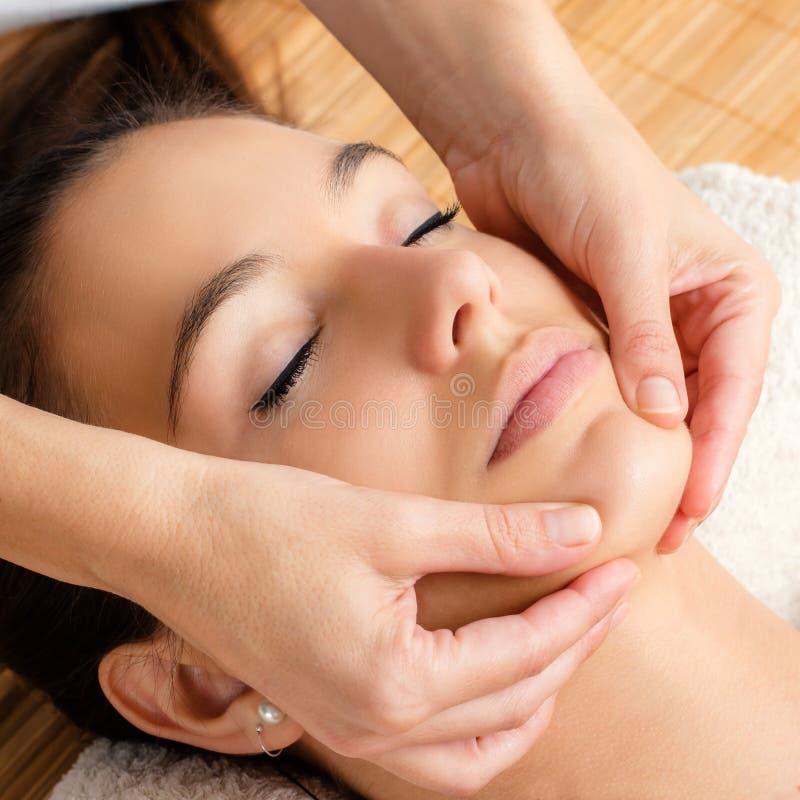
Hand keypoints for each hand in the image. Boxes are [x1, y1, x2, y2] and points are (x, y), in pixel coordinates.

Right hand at [135, 457, 637, 794]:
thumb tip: (580, 529)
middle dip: (571, 645)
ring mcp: (350, 732)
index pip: (525, 654)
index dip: (582, 607)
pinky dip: (481, 724)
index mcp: (394, 683)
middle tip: (607, 591)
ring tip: (567, 639)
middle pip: (511, 701)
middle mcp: (375, 728)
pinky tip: (496, 680)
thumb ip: (494, 535)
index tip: (622, 566)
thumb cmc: (268, 521)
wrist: (172, 537)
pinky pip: (432, 753)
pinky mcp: (333, 714)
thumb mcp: (391, 521)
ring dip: (533, 698)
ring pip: (477, 749)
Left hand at [445, 81, 780, 553]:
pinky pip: (600, 389)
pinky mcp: (590, 328)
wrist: (516, 135)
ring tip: (614, 512)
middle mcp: (693, 313)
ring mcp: (639, 324)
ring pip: (647, 407)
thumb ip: (646, 336)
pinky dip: (593, 426)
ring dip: (632, 456)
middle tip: (650, 535)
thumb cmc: (587, 172)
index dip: (711, 457)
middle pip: (695, 410)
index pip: (733, 391)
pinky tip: (578, 464)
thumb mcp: (628, 251)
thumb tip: (666, 420)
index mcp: (731, 292)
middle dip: (675, 470)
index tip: (686, 514)